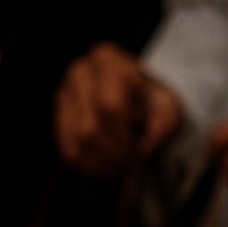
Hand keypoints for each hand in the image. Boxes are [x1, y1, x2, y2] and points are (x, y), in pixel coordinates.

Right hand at [55, 42, 184, 175]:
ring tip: (126, 166)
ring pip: (78, 143)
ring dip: (106, 162)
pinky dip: (93, 166)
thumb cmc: (152, 100)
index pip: (110, 107)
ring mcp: (64, 96)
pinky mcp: (58, 119)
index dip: (127, 137)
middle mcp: (78, 73)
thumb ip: (165, 120)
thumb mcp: (168, 104)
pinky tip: (111, 166)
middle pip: (90, 128)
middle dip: (116, 154)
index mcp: (106, 60)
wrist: (138, 97)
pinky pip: (69, 152)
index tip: (144, 151)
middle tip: (136, 164)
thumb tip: (149, 144)